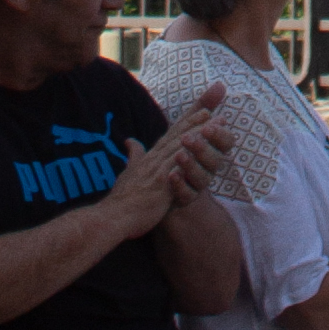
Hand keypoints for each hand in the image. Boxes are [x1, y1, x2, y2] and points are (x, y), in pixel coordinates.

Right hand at [110, 96, 233, 236]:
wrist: (112, 217)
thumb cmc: (121, 199)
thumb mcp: (128, 172)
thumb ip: (134, 156)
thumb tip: (130, 141)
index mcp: (149, 158)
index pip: (170, 135)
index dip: (187, 122)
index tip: (204, 112)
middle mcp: (154, 159)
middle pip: (178, 136)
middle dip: (197, 123)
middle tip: (216, 113)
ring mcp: (158, 170)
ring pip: (181, 146)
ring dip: (200, 134)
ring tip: (216, 125)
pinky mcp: (161, 183)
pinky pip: (178, 166)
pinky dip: (191, 155)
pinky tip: (205, 148)